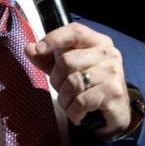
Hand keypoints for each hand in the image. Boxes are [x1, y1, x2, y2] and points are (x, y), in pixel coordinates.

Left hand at [24, 22, 130, 138]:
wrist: (115, 111)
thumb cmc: (89, 85)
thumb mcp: (66, 69)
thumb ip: (48, 58)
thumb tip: (29, 48)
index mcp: (96, 41)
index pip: (74, 31)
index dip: (55, 38)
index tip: (39, 49)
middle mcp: (108, 53)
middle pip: (67, 61)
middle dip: (56, 80)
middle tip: (61, 90)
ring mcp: (113, 71)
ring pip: (73, 82)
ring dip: (64, 99)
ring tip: (69, 104)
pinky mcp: (114, 91)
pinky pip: (82, 101)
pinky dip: (74, 111)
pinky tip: (77, 114)